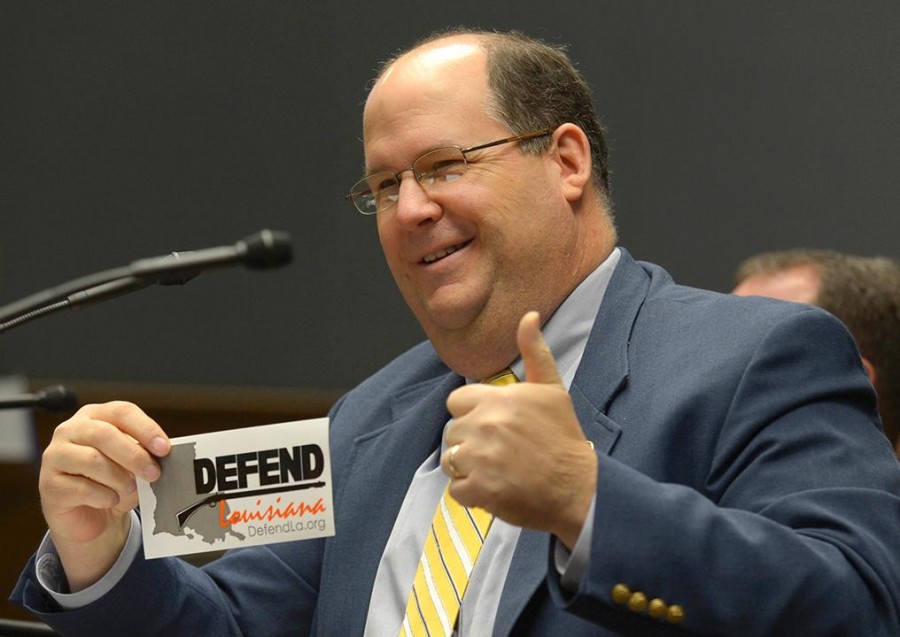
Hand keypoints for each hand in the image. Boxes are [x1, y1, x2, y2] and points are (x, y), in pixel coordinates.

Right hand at [39, 401, 170, 590]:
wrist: (91, 515)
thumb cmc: (115, 481)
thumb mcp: (134, 464)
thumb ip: (146, 454)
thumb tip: (165, 454)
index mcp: (95, 416)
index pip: (122, 412)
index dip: (145, 429)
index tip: (164, 448)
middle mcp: (71, 430)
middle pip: (104, 434)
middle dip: (134, 455)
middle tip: (154, 473)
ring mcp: (55, 456)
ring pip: (92, 460)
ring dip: (119, 478)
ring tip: (130, 489)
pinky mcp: (49, 484)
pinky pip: (81, 488)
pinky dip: (104, 496)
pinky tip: (111, 500)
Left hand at [443, 311, 596, 548]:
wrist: (579, 488)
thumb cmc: (564, 438)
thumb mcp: (553, 390)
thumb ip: (535, 352)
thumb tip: (529, 315)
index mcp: (500, 399)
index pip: (456, 401)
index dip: (471, 414)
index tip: (491, 426)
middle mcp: (486, 424)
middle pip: (451, 431)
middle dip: (469, 442)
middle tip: (498, 452)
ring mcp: (481, 458)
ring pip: (450, 459)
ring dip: (467, 468)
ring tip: (495, 471)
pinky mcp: (479, 489)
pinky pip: (455, 490)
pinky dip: (470, 494)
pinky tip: (494, 489)